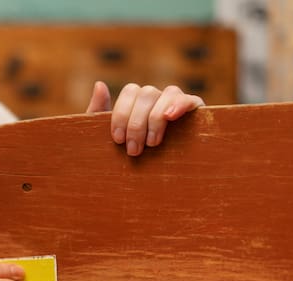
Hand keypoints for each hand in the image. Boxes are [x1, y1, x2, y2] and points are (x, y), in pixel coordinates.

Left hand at [86, 81, 204, 156]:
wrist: (149, 185)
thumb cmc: (125, 157)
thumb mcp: (107, 137)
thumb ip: (97, 111)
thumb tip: (99, 84)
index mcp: (138, 101)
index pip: (131, 91)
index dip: (122, 113)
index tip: (118, 139)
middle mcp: (158, 98)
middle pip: (147, 93)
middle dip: (137, 123)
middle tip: (133, 150)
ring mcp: (177, 103)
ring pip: (168, 94)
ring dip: (156, 118)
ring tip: (152, 143)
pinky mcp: (195, 112)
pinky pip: (190, 99)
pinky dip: (180, 105)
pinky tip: (169, 118)